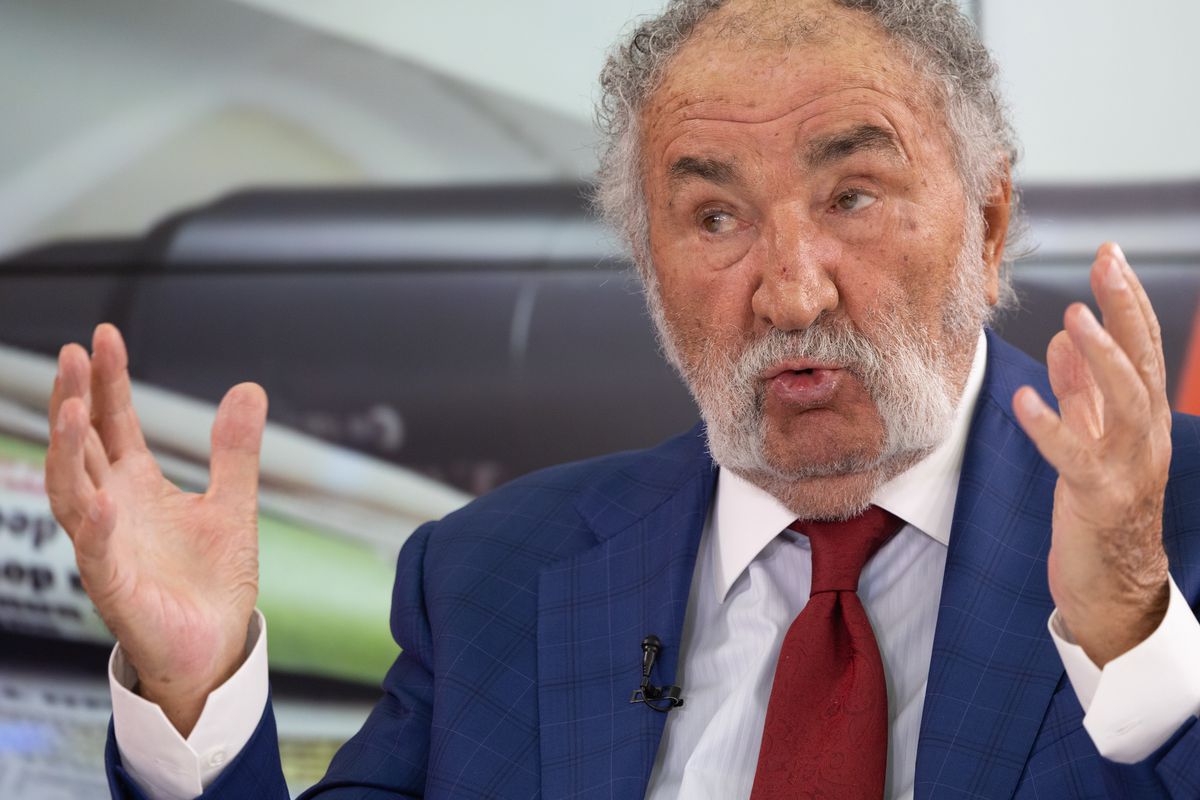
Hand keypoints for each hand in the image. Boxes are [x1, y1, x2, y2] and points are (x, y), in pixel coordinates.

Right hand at [45, 324, 267, 734]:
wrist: (217, 647)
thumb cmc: (213, 581)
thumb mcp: (233, 503)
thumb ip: (234, 450)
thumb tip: (248, 388)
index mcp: (137, 486)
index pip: (115, 423)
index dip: (108, 381)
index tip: (104, 336)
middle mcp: (113, 510)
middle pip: (82, 446)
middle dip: (76, 401)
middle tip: (75, 355)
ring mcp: (107, 548)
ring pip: (73, 492)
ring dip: (69, 451)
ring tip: (73, 409)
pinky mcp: (115, 589)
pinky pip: (98, 555)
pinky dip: (98, 527)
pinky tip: (104, 500)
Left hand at [1013, 243, 1171, 667]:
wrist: (1113, 586)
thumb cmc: (1099, 507)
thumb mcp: (1091, 436)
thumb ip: (1080, 388)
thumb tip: (1066, 335)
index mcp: (1143, 418)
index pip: (1141, 347)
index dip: (1127, 300)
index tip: (1109, 254)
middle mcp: (1145, 436)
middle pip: (1142, 362)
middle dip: (1126, 309)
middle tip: (1107, 262)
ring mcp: (1127, 467)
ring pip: (1126, 403)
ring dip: (1103, 358)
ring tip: (1076, 316)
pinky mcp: (1097, 498)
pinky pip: (1073, 457)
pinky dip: (1050, 426)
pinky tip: (1024, 401)